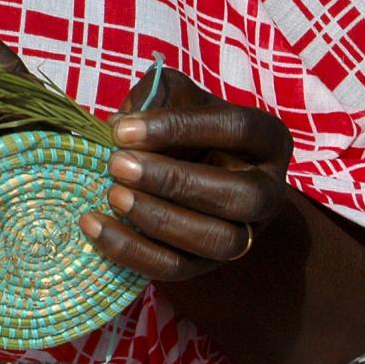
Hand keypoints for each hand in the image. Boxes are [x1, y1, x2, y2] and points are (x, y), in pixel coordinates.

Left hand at [78, 67, 291, 283]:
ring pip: (217, 240)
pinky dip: (134, 251)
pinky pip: (178, 268)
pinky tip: (96, 227)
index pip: (237, 129)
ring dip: (160, 219)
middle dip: (176, 181)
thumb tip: (126, 125)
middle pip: (239, 195)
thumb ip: (157, 95)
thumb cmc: (181, 129)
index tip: (124, 129)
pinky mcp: (208, 266)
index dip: (182, 127)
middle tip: (118, 165)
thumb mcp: (176, 98)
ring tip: (113, 196)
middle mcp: (267, 193)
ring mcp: (244, 235)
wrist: (184, 173)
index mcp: (267, 141)